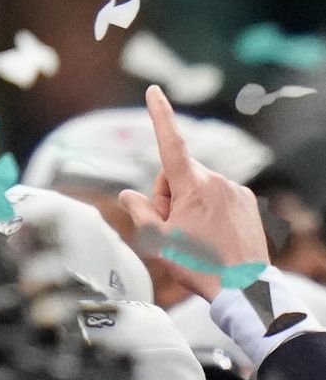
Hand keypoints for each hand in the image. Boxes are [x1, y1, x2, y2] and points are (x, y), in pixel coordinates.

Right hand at [118, 85, 269, 298]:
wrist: (245, 289)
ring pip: (198, 186)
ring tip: (197, 236)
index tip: (153, 91)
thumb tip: (130, 195)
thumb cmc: (199, 265)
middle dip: (168, 193)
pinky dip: (211, 209)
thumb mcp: (157, 240)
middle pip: (177, 174)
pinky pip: (219, 195)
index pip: (170, 142)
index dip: (159, 114)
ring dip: (190, 202)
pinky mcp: (249, 202)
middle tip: (173, 226)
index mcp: (192, 186)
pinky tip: (214, 235)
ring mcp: (236, 191)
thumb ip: (138, 210)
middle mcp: (216, 181)